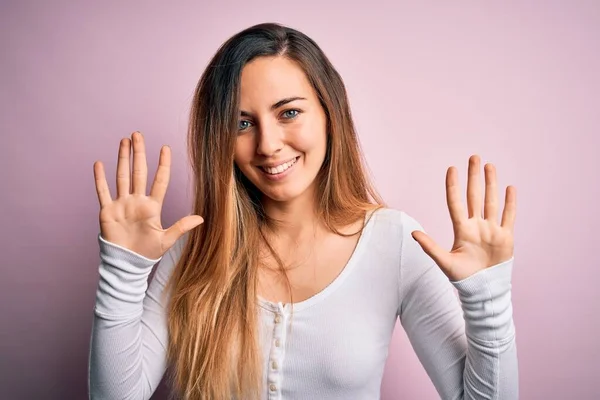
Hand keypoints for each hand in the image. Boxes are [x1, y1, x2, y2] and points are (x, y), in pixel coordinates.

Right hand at [93, 131, 203, 259]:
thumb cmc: (148, 253)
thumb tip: (201, 219)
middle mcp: (137, 201)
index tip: (165, 148)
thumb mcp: (167, 240)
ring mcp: (122, 204)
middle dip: (139, 153)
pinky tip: (100, 163)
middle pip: (139, 172)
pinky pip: (103, 191)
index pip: (159, 180)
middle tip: (138, 134)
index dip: (162, 165)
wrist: (128, 264)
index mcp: (152, 207)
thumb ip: (181, 227)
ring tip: (124, 141)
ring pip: (122, 176)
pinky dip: (100, 178)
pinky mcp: (107, 211)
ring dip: (122, 159)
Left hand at [411, 155, 516, 280]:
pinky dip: (510, 203)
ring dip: (491, 184)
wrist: (483, 290)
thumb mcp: (444, 262)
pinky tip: (509, 188)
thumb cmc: (462, 277)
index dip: (453, 186)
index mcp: (461, 230)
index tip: (452, 169)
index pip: (456, 203)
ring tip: (489, 166)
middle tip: (474, 157)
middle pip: (474, 196)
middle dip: (474, 177)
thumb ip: (430, 247)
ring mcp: (491, 230)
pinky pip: (508, 216)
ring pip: (491, 202)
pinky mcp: (505, 237)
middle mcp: (476, 226)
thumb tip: (413, 233)